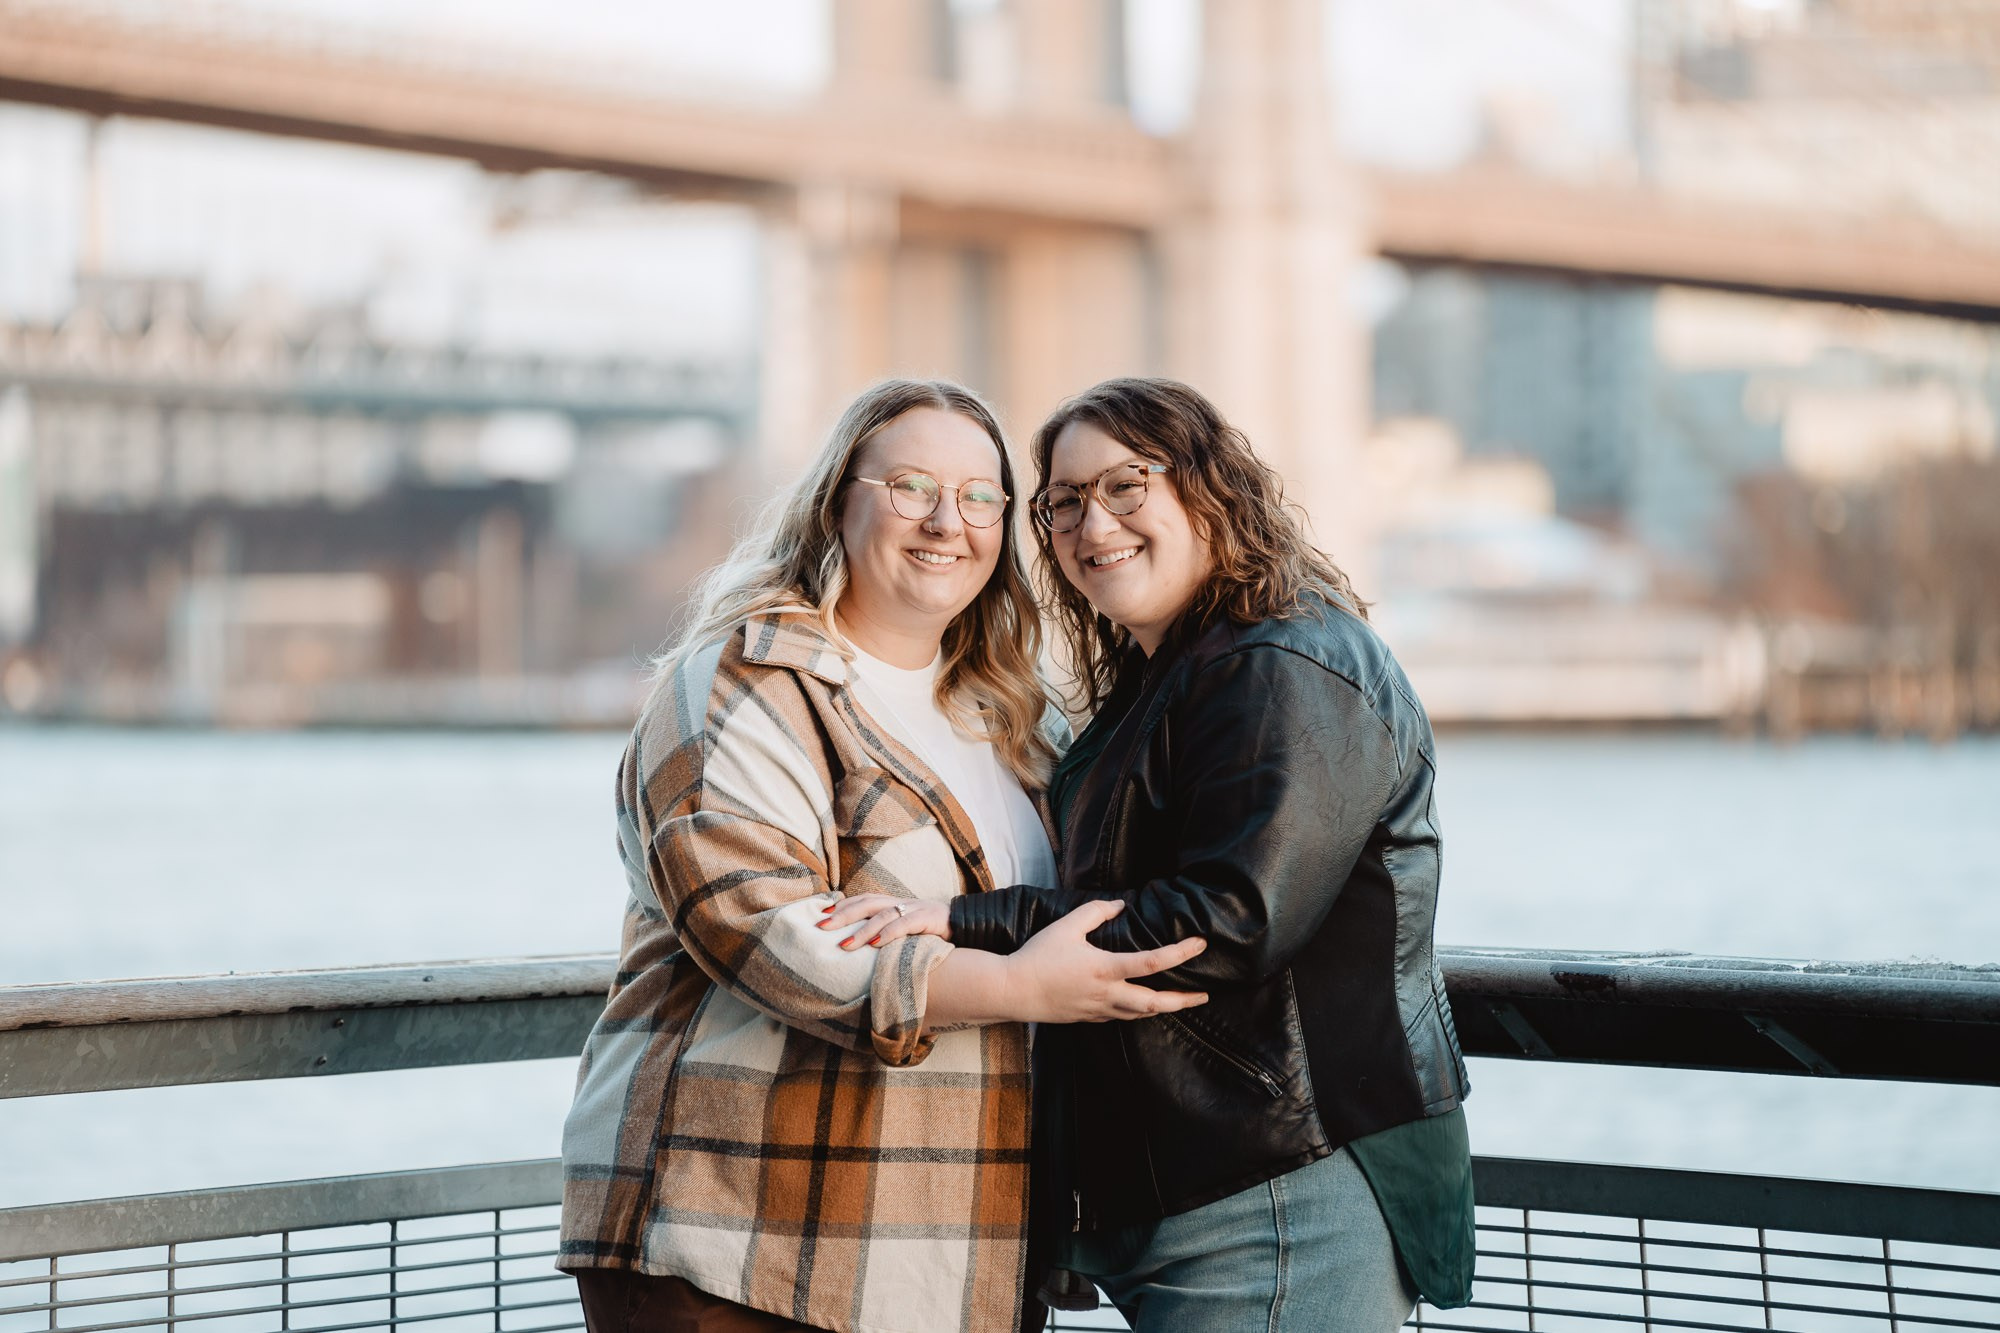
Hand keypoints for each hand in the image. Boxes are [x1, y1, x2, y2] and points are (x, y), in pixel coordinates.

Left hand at [817, 893, 949, 949]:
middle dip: (842, 915)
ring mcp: (913, 909)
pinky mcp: (926, 919)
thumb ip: (886, 930)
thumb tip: (861, 945)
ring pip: (881, 915)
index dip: (842, 905)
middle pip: (865, 903)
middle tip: (821, 927)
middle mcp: (900, 902)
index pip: (863, 899)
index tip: (822, 915)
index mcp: (894, 903)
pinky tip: (874, 944)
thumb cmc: (932, 930)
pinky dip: (887, 933)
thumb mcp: (906, 928)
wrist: (965, 923)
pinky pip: (903, 924)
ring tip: (844, 945)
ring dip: (860, 930)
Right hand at [1006, 899, 1207, 1022]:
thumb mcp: (1066, 926)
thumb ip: (1097, 911)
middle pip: (1156, 1003)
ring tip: (1183, 1001)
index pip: (1152, 963)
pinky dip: (1139, 1010)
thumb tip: (1121, 905)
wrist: (1014, 991)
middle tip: (1204, 995)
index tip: (1199, 944)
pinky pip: (1123, 1016)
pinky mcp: (1090, 1018)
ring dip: (1165, 1008)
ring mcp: (1100, 1010)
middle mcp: (1107, 994)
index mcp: (1104, 968)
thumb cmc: (1038, 956)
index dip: (1180, 953)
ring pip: (1141, 1014)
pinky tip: (1145, 1004)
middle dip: (1184, 1001)